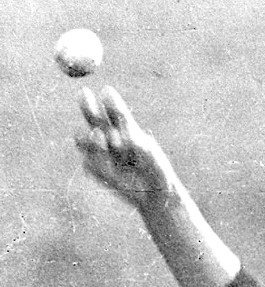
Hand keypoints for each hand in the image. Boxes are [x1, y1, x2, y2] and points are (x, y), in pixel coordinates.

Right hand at [75, 86, 175, 209]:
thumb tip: (123, 135)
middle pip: (94, 118)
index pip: (116, 113)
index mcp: (126, 129)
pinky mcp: (98, 170)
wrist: (154, 195)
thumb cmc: (158, 173)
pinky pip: (89, 164)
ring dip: (87, 137)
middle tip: (84, 94)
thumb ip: (139, 146)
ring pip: (84, 139)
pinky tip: (110, 172)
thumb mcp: (153, 159)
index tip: (107, 91)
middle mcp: (111, 137)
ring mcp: (103, 153)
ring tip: (99, 137)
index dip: (111, 102)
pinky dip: (96, 164)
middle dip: (88, 106)